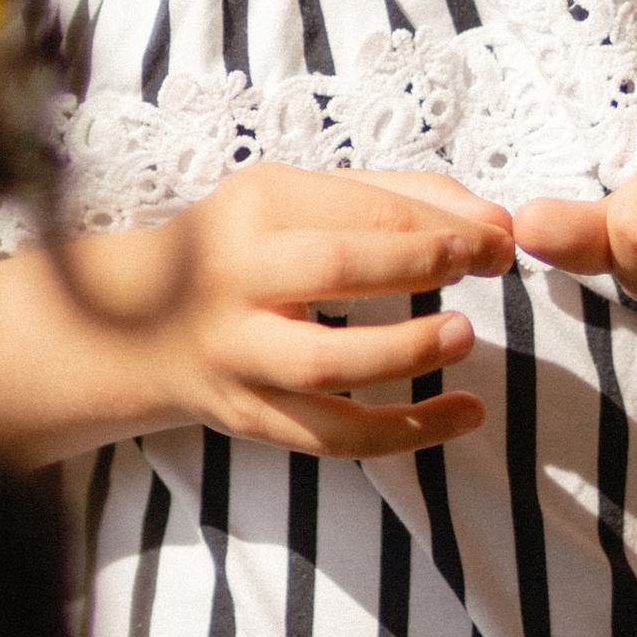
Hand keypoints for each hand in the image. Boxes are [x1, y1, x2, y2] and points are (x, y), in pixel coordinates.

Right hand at [137, 164, 514, 457]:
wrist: (136, 327)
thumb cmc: (246, 250)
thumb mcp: (301, 201)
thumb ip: (398, 200)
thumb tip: (498, 222)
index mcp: (255, 206)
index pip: (361, 210)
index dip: (441, 223)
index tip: (500, 238)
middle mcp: (236, 276)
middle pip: (334, 268)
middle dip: (418, 265)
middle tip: (484, 265)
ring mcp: (237, 352)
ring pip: (325, 363)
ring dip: (406, 351)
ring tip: (463, 337)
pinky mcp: (247, 414)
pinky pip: (331, 436)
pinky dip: (405, 432)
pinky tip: (464, 415)